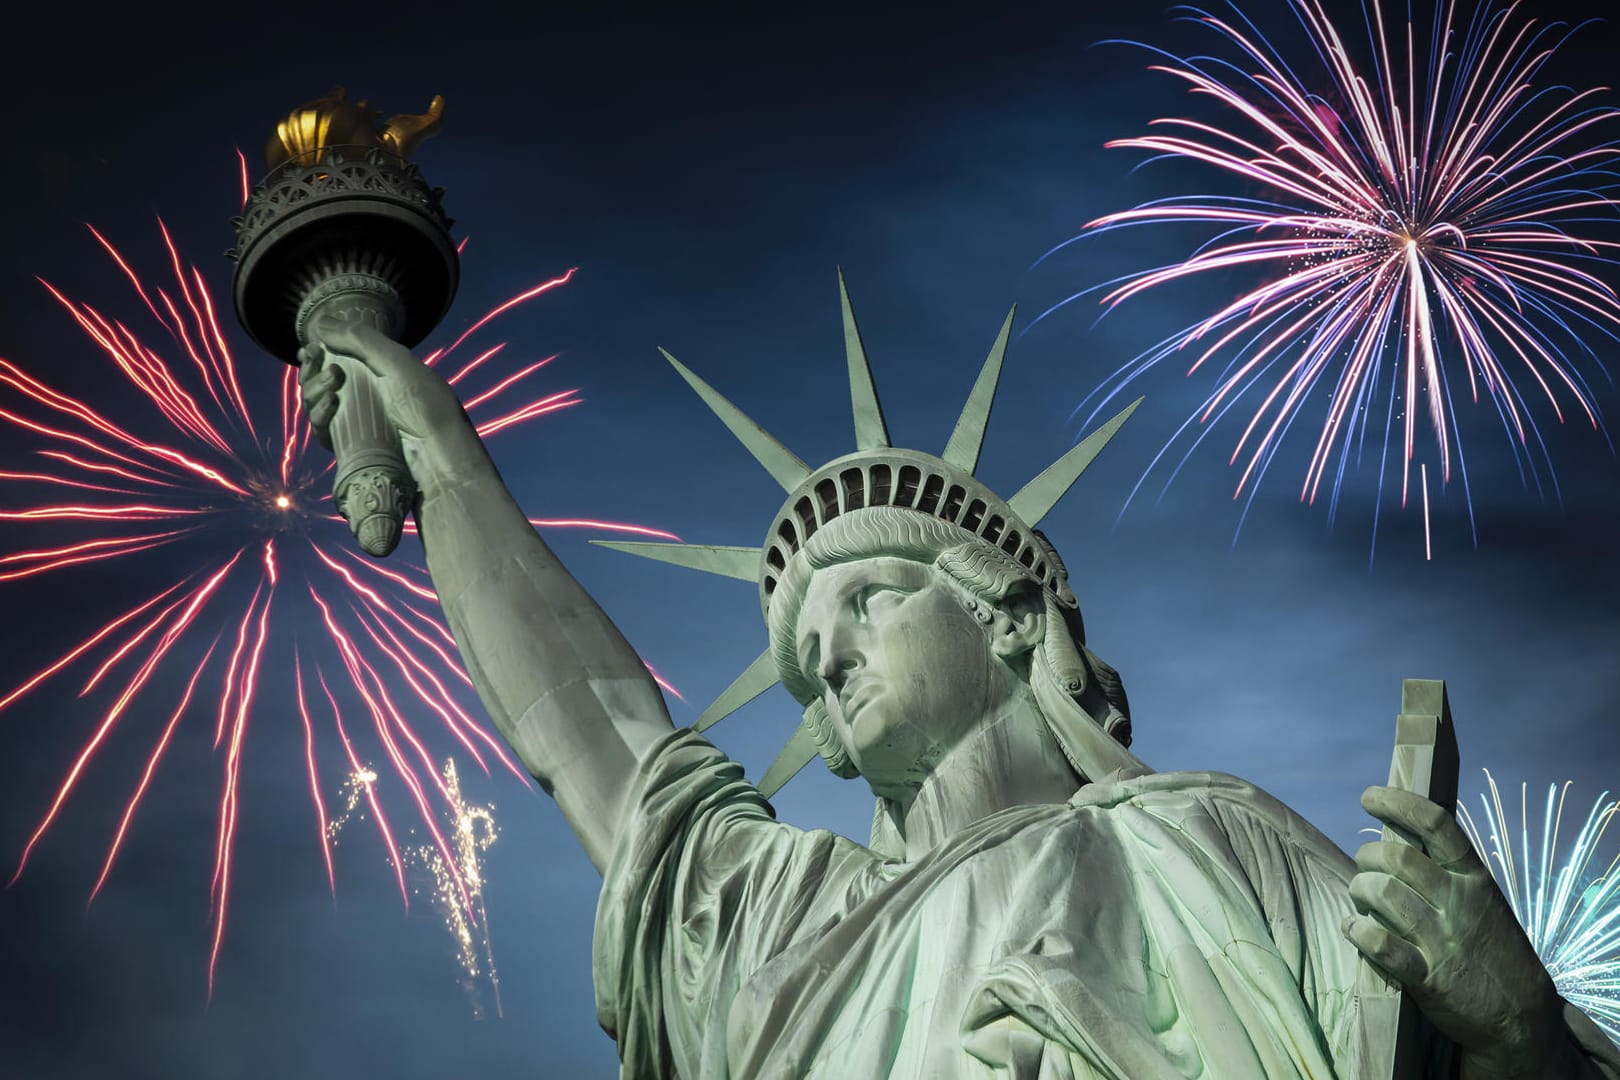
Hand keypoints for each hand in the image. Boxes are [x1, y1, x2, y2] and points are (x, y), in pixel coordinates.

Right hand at [296, 315, 467, 450]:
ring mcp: (355, 421)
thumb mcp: (397, 362)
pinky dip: (320, 415)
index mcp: (376, 372)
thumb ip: (361, 339)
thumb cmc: (425, 404)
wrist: (439, 453)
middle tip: (321, 363)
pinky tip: (330, 404)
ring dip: (315, 389)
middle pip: (319, 380)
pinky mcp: (349, 445)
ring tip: (333, 382)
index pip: (335, 358)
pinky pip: (322, 428)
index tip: (310, 346)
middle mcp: (363, 395)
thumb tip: (321, 323)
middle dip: (313, 369)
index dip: (318, 352)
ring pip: (316, 403)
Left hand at [1346, 785, 1567, 1077]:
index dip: (1397, 803)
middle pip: (1397, 857)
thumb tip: (1397, 833)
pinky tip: (1354, 928)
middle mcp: (1459, 903)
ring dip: (1359, 891)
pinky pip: (1379, 943)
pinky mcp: (1426, 976)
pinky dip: (1358, 931)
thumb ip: (1447, 871)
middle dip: (1367, 857)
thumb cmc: (1491, 947)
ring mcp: (1442, 940)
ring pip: (1382, 893)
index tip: (1368, 797)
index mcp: (1474, 878)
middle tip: (1365, 870)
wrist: (1521, 1015)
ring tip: (1361, 900)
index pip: (1435, 824)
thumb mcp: (1483, 900)